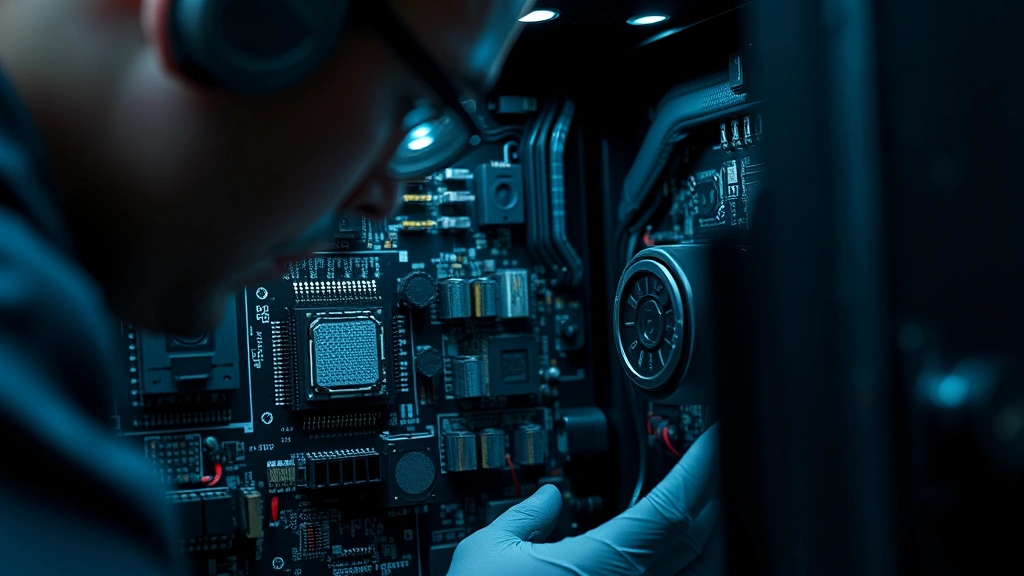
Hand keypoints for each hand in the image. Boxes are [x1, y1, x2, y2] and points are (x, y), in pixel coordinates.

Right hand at [447, 424, 721, 575]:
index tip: (711, 441)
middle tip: (715, 455)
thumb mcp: (486, 553)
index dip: (698, 469)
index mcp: (601, 565)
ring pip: (695, 568)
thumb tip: (547, 497)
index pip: (671, 509)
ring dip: (707, 529)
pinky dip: (690, 565)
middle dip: (711, 489)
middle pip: (694, 535)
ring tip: (708, 496)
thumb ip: (525, 517)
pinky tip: (684, 553)